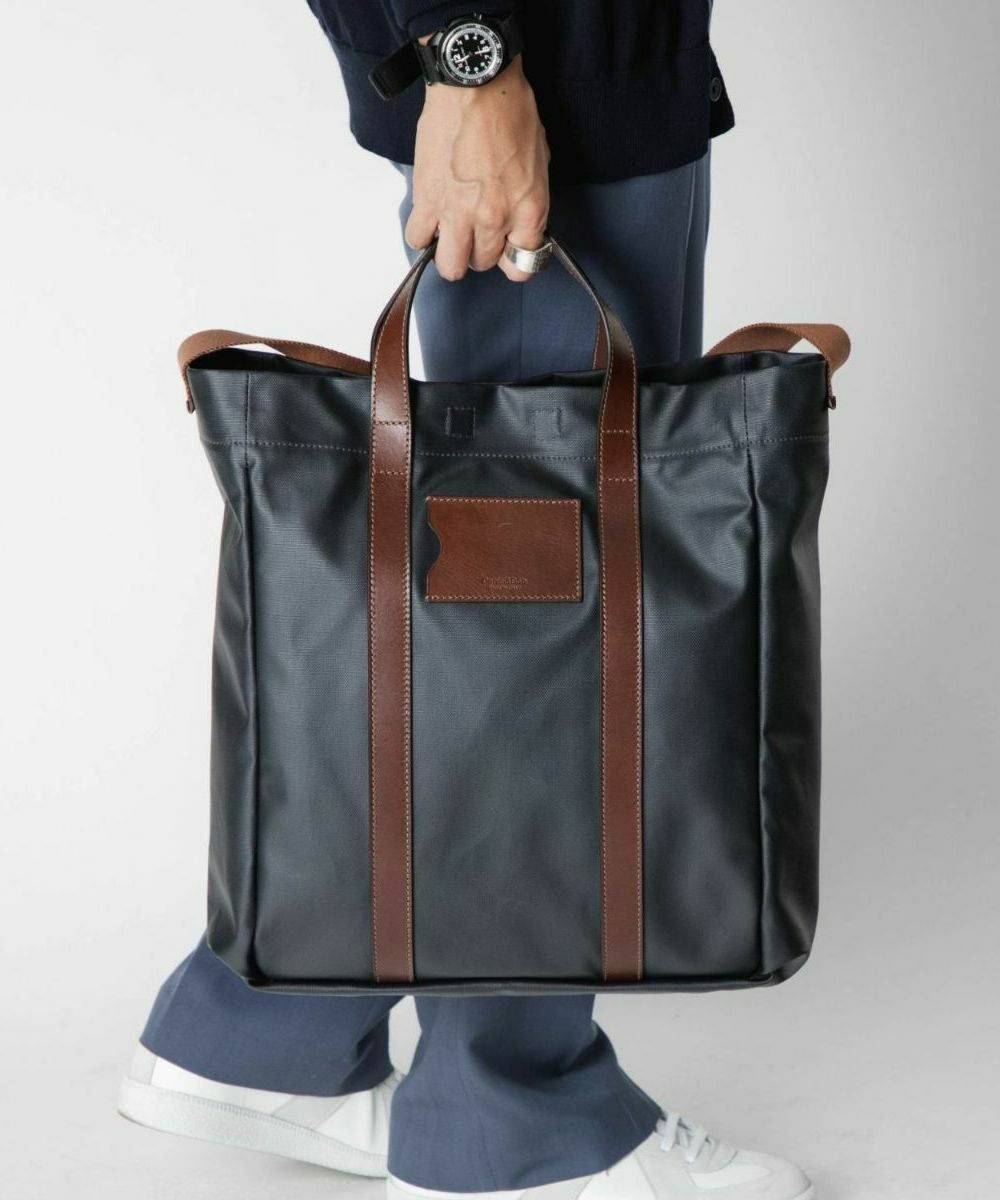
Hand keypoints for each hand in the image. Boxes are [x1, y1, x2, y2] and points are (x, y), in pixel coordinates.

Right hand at [404, 56, 550, 282]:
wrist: (475, 83)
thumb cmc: (511, 111)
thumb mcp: (539, 161)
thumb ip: (529, 199)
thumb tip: (518, 220)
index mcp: (528, 211)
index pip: (521, 267)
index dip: (511, 259)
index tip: (504, 248)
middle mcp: (494, 220)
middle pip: (482, 264)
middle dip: (478, 250)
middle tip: (474, 228)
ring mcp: (459, 214)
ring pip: (450, 265)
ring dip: (449, 253)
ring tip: (449, 233)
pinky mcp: (428, 200)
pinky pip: (417, 238)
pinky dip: (421, 234)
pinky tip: (428, 218)